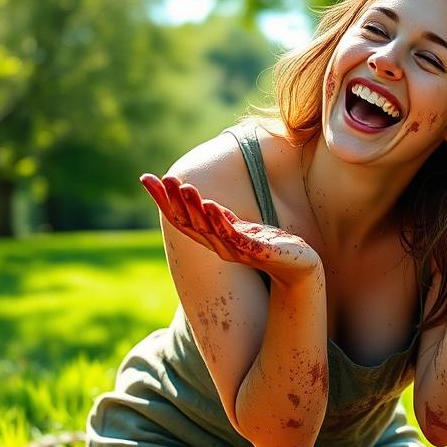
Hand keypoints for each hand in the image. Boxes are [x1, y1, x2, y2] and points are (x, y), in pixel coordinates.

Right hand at [140, 174, 321, 280]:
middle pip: (190, 222)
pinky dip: (220, 221)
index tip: (146, 179)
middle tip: (162, 178)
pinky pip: (234, 236)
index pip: (181, 219)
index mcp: (214, 238)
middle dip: (174, 200)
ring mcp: (236, 250)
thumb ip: (222, 220)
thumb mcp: (241, 230)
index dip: (163, 200)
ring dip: (195, 207)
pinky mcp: (257, 252)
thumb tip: (203, 203)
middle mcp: (219, 246)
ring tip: (184, 186)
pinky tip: (211, 205)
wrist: (300, 268)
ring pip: (209, 228)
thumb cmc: (271, 247)